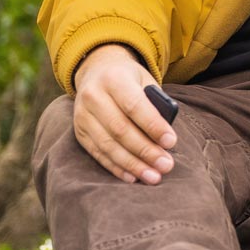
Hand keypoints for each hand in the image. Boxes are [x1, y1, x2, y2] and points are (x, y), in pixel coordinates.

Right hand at [72, 44, 177, 183]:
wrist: (98, 72)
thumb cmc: (130, 80)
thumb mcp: (145, 81)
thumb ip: (156, 104)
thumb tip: (165, 139)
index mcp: (113, 79)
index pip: (134, 106)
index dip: (153, 126)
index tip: (171, 142)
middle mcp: (93, 96)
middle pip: (120, 129)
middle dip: (145, 151)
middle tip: (166, 165)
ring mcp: (82, 116)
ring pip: (108, 145)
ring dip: (132, 164)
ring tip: (153, 177)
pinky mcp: (79, 132)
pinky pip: (98, 154)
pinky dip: (116, 168)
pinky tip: (133, 177)